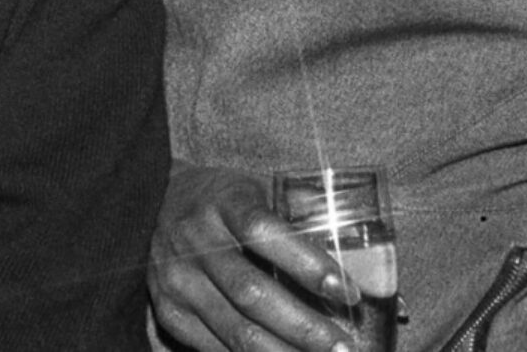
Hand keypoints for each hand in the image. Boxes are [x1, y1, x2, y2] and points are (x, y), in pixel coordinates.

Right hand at [147, 162, 360, 351]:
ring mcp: (179, 281)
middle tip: (345, 347)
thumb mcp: (259, 190)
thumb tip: (373, 273)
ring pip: (236, 330)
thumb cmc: (224, 199)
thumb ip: (307, 223)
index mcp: (226, 203)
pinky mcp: (170, 312)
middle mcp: (198, 242)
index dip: (310, 265)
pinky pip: (215, 348)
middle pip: (253, 293)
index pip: (266, 233)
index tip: (349, 292)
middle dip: (304, 327)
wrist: (153, 202)